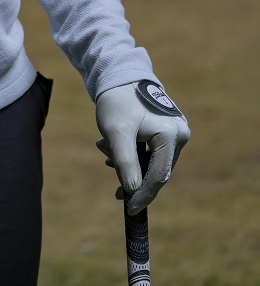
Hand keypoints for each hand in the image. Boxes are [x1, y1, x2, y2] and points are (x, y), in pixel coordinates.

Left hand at [96, 80, 189, 214]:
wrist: (117, 75)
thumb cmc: (117, 101)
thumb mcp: (116, 132)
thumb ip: (125, 162)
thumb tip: (133, 191)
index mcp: (171, 134)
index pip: (158, 175)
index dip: (143, 195)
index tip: (129, 210)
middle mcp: (179, 133)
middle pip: (156, 169)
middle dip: (131, 175)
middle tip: (109, 172)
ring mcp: (175, 132)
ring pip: (152, 161)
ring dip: (128, 163)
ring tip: (104, 150)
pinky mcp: (166, 130)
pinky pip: (151, 151)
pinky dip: (132, 154)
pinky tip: (111, 148)